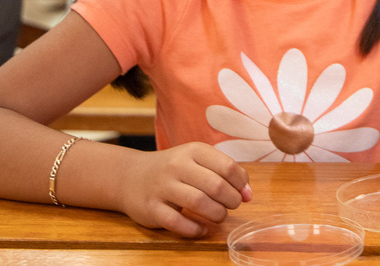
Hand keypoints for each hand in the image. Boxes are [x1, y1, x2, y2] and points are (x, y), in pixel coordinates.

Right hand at [118, 142, 251, 237]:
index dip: (241, 183)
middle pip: (216, 185)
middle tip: (232, 206)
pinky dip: (195, 229)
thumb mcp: (198, 162)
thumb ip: (224, 174)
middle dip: (231, 200)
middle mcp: (177, 166)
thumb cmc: (174, 169)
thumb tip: (248, 194)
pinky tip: (201, 229)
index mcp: (193, 150)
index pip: (227, 166)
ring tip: (219, 216)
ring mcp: (162, 187)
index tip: (242, 193)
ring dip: (217, 214)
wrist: (130, 176)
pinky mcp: (151, 208)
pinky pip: (177, 222)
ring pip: (198, 203)